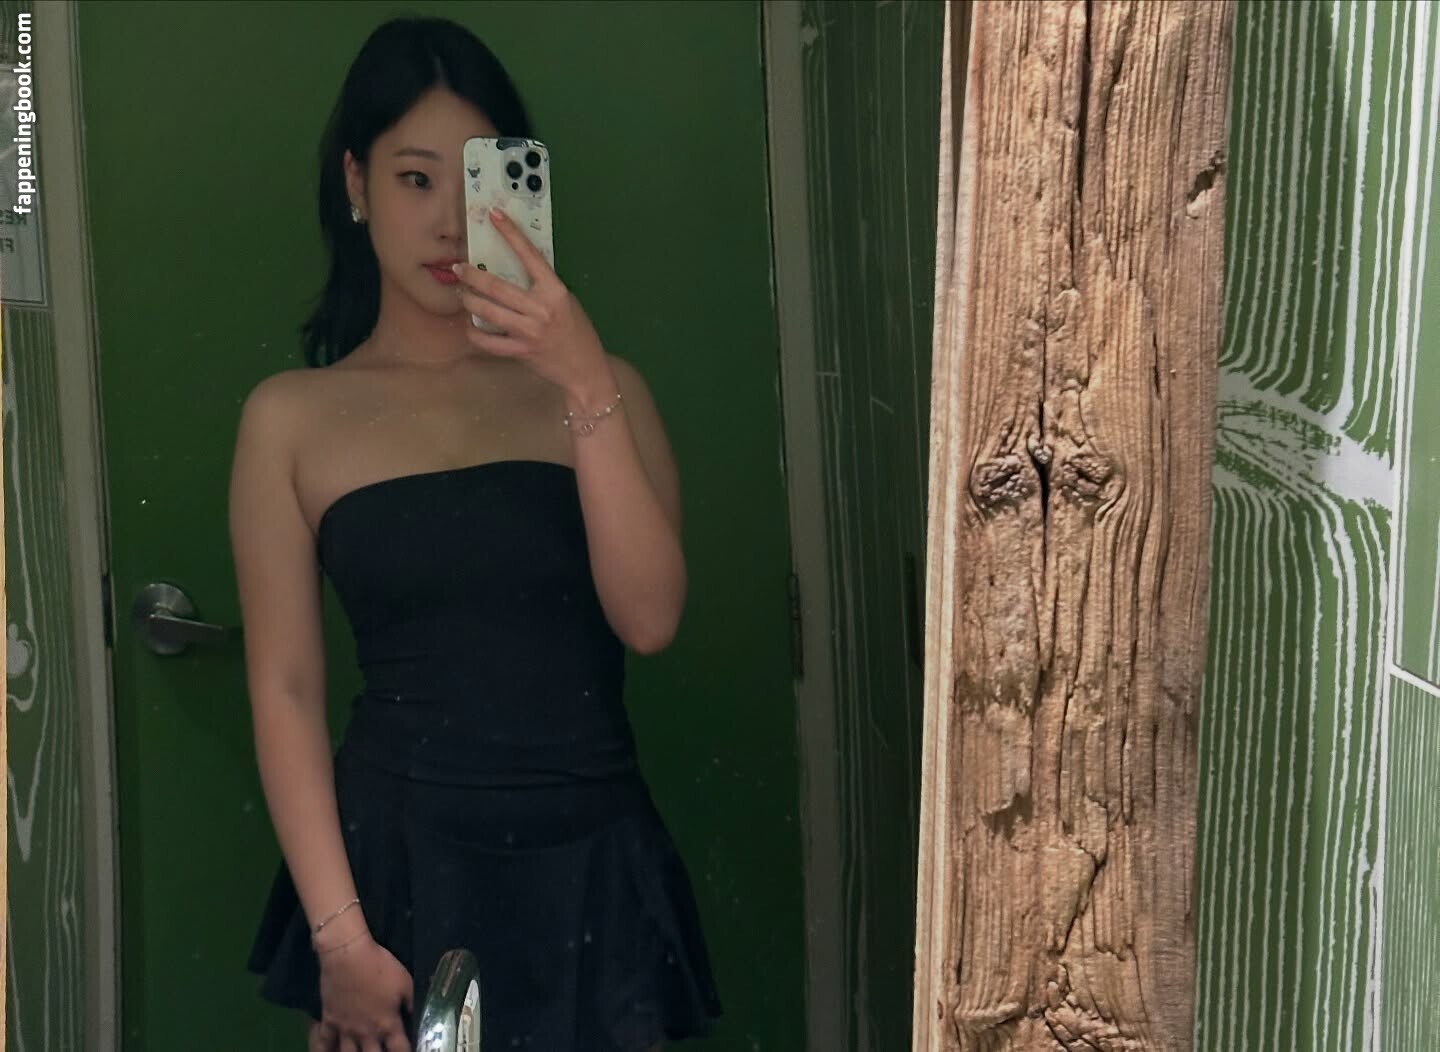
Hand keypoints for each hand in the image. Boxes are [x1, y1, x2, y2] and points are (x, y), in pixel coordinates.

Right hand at [314, 932, 413, 1051]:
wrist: (347, 955)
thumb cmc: (379, 967)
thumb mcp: (405, 982)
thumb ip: (412, 1002)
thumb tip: (419, 1016)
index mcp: (387, 1024)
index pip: (400, 1049)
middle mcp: (366, 1033)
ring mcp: (345, 1029)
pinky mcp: (328, 1021)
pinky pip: (324, 1042)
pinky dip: (324, 1050)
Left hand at [453, 207, 611, 403]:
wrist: (584, 368)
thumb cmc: (576, 331)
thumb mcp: (565, 302)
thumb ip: (542, 288)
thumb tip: (514, 272)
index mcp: (554, 291)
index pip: (529, 255)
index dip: (511, 233)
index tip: (494, 216)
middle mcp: (540, 309)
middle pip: (496, 286)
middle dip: (472, 275)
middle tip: (459, 268)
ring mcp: (529, 331)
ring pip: (488, 311)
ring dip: (469, 300)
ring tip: (462, 294)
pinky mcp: (520, 351)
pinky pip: (488, 341)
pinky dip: (475, 333)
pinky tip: (470, 326)